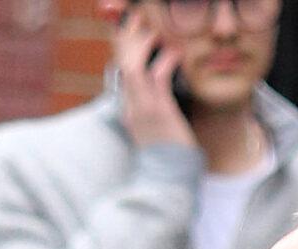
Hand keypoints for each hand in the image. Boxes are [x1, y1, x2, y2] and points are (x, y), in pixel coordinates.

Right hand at [116, 10, 193, 149]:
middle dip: (128, 36)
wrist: (169, 181)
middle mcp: (131, 106)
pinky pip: (158, 78)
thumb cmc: (168, 152)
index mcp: (128, 107)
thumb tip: (162, 84)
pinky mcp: (160, 114)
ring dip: (145, 44)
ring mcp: (144, 109)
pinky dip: (167, 61)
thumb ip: (154, 104)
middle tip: (139, 18)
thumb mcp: (156, 126)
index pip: (120, 67)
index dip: (122, 44)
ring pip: (134, 66)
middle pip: (122, 61)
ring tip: (157, 32)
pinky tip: (177, 53)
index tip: (131, 27)